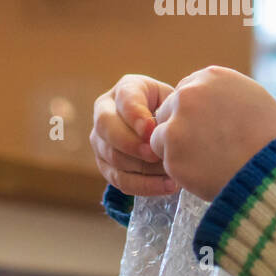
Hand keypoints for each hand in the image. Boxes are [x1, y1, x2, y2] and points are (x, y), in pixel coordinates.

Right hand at [91, 74, 179, 195]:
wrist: (166, 127)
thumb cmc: (172, 110)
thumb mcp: (174, 101)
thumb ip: (170, 109)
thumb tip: (166, 130)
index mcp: (125, 89)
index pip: (124, 98)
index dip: (135, 115)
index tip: (151, 129)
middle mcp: (105, 112)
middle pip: (106, 126)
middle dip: (130, 143)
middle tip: (154, 154)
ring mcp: (101, 139)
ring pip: (113, 156)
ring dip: (142, 167)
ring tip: (169, 172)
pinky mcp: (105, 164)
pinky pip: (120, 179)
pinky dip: (144, 185)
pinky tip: (167, 186)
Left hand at [150, 66, 275, 201]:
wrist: (273, 171)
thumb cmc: (270, 138)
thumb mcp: (252, 98)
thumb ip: (224, 93)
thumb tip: (209, 97)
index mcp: (211, 77)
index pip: (186, 92)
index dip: (195, 114)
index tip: (208, 129)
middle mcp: (189, 93)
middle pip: (169, 111)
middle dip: (181, 129)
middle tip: (204, 148)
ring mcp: (178, 120)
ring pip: (160, 135)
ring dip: (176, 148)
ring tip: (206, 160)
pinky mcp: (170, 149)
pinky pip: (165, 159)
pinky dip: (180, 168)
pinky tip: (204, 171)